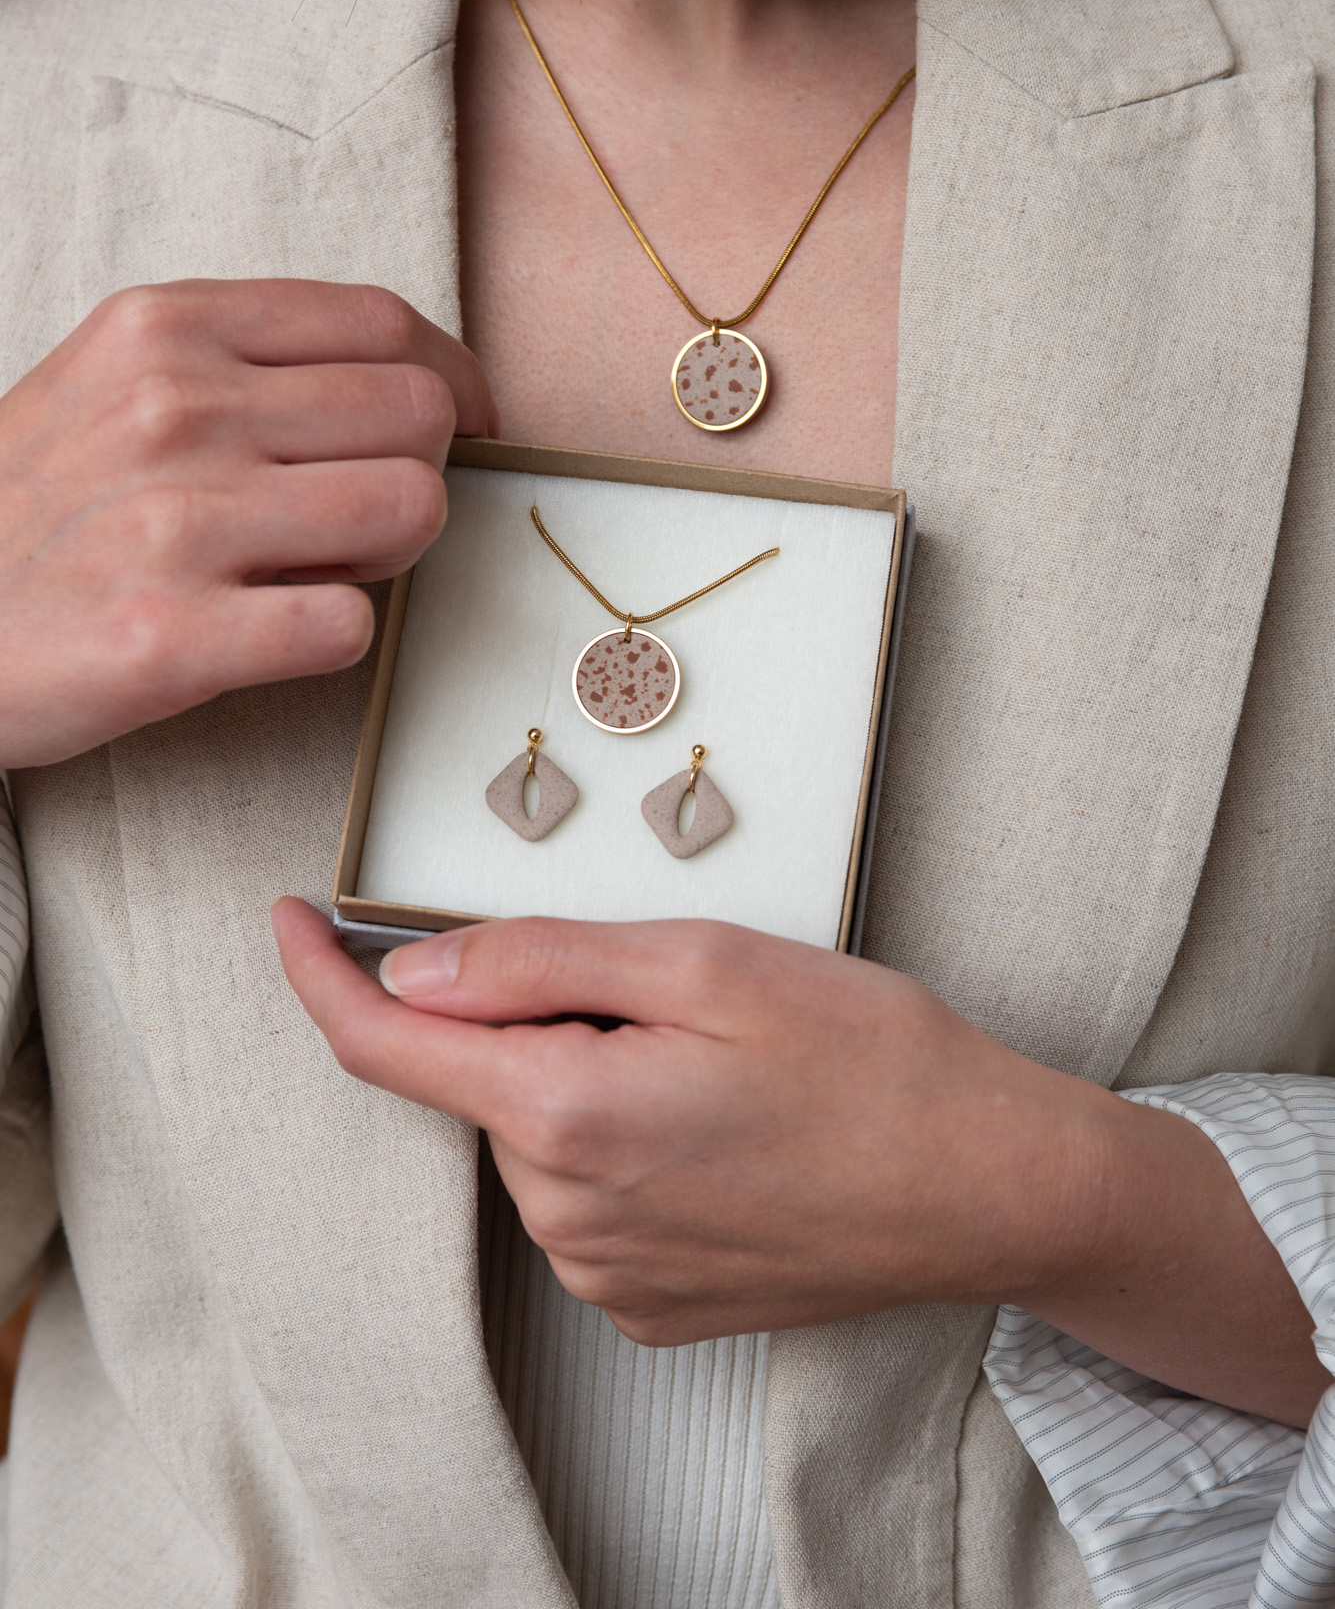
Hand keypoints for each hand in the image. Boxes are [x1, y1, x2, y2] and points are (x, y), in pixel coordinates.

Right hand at [0, 279, 497, 765]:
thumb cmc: (32, 510)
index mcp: (167, 330)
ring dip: (391, 553)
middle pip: (420, 416)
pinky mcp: (172, 637)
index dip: (452, 379)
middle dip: (422, 470)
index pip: (384, 324)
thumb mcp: (112, 384)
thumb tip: (406, 381)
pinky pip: (348, 626)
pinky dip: (333, 636)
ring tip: (321, 568)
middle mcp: (176, 409)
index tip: (463, 424)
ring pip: (410, 509)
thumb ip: (245, 364)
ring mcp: (175, 523)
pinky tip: (275, 631)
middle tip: (370, 514)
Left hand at [275, 900, 1325, 1424]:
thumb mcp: (708, 962)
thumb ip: (539, 960)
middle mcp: (568, 1215)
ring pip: (541, 1137)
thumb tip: (412, 967)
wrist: (990, 1188)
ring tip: (726, 1065)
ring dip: (589, 1079)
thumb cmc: (875, 1062)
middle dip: (537, 1014)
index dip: (321, 975)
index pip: (387, 1045)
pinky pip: (590, 1201)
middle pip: (486, 1079)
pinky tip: (727, 1127)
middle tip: (669, 986)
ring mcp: (608, 1275)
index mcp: (569, 1114)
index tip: (290, 920)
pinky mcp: (650, 1306)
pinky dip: (623, 1143)